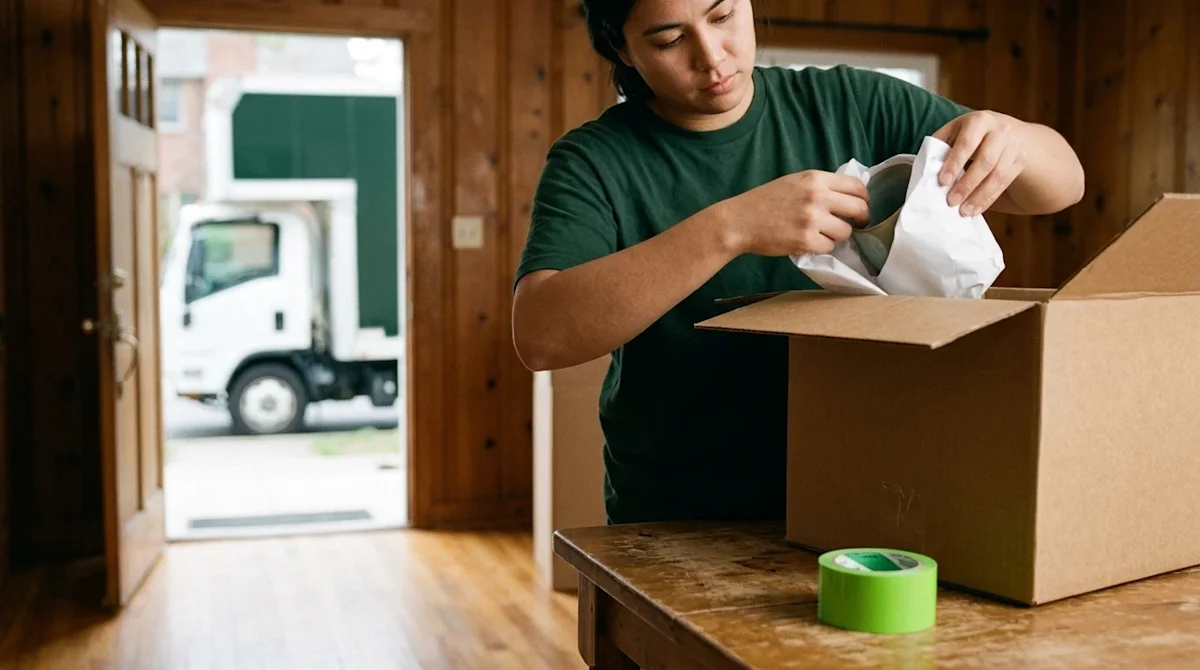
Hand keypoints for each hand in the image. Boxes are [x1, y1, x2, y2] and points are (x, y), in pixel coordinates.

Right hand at [724, 170, 869, 256]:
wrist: (739, 221)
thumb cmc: (765, 201)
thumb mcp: (794, 182)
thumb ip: (821, 186)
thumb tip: (850, 196)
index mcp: (815, 178)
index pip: (857, 186)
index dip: (864, 199)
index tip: (860, 207)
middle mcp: (817, 196)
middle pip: (859, 209)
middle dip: (861, 219)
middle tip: (854, 225)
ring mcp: (812, 219)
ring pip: (845, 232)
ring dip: (837, 236)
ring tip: (821, 234)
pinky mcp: (806, 240)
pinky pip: (829, 247)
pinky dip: (822, 247)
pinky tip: (809, 242)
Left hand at [932, 111, 1026, 216]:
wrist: (1011, 132)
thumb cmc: (972, 136)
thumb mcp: (957, 132)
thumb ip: (943, 147)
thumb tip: (926, 172)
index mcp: (978, 121)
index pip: (966, 142)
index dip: (954, 162)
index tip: (942, 182)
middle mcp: (999, 130)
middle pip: (985, 160)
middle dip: (967, 183)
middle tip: (951, 201)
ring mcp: (1012, 146)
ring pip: (997, 174)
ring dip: (979, 195)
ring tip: (964, 211)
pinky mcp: (1019, 161)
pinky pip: (1004, 183)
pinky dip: (988, 198)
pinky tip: (976, 209)